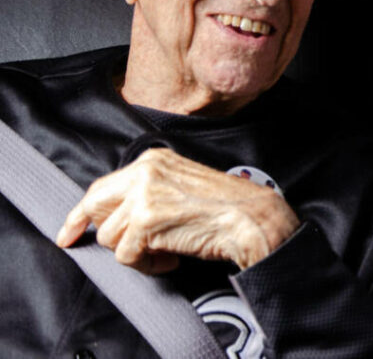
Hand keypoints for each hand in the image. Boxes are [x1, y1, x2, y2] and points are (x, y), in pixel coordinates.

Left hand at [55, 148, 299, 273]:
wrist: (250, 218)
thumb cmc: (225, 207)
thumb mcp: (180, 186)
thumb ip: (149, 192)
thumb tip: (118, 217)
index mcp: (152, 160)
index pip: (102, 186)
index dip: (80, 214)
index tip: (68, 232)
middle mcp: (144, 171)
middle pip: (95, 207)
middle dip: (95, 233)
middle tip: (115, 249)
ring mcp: (143, 195)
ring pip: (110, 237)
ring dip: (136, 253)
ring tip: (165, 252)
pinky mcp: (145, 221)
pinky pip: (126, 256)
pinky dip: (148, 266)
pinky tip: (171, 259)